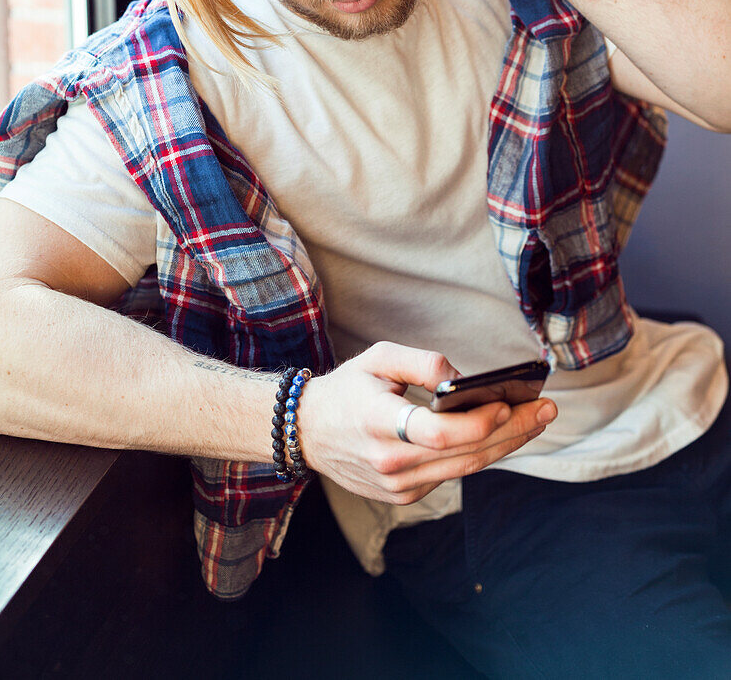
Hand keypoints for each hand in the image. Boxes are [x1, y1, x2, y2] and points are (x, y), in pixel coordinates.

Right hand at [297, 341, 556, 503]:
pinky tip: (501, 435)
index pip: (438, 433)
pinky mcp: (404, 497)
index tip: (507, 403)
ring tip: (536, 421)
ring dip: (505, 445)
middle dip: (513, 431)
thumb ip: (421, 363)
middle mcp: (389, 463)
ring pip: (465, 468)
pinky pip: (451, 474)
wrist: (308, 433)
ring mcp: (397, 486)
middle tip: (547, 409)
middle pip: (464, 454)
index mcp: (378, 424)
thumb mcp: (377, 358)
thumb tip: (463, 378)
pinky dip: (478, 454)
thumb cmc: (346, 390)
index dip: (478, 421)